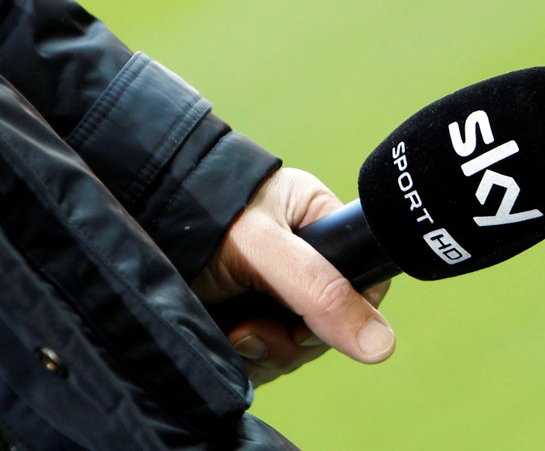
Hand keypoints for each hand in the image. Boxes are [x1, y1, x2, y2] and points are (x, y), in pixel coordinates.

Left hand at [192, 168, 393, 385]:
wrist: (132, 216)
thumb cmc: (197, 213)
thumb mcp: (262, 248)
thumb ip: (320, 291)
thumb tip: (382, 345)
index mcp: (317, 224)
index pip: (363, 279)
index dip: (347, 310)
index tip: (308, 320)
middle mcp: (301, 260)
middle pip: (330, 323)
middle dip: (293, 337)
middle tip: (254, 327)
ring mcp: (273, 293)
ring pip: (297, 347)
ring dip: (267, 351)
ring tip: (234, 330)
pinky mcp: (246, 319)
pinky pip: (267, 359)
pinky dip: (248, 361)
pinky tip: (226, 340)